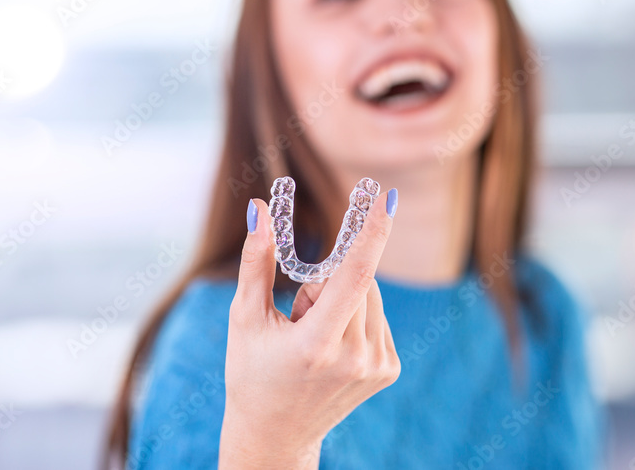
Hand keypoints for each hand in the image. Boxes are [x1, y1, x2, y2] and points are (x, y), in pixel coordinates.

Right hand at [219, 190, 400, 468]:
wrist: (276, 435)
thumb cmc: (251, 372)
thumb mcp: (245, 317)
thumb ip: (256, 260)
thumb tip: (259, 208)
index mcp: (316, 345)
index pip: (353, 276)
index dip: (371, 233)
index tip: (385, 199)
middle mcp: (355, 358)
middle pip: (359, 278)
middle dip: (328, 278)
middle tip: (299, 314)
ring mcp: (377, 367)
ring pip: (371, 294)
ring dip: (343, 297)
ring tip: (313, 334)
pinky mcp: (389, 370)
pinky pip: (377, 316)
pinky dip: (355, 316)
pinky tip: (332, 346)